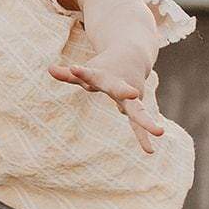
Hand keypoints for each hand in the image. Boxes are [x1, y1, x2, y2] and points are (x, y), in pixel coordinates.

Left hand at [49, 49, 163, 153]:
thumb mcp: (87, 71)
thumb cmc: (104, 67)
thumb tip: (49, 69)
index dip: (80, 72)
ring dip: (146, 121)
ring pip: (138, 110)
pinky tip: (149, 151)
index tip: (74, 68)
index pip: (90, 74)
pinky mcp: (135, 106)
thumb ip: (70, 75)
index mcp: (104, 76)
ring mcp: (131, 97)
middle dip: (126, 92)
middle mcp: (120, 85)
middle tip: (133, 92)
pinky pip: (138, 125)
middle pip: (122, 90)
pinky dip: (143, 136)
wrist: (132, 57)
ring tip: (159, 132)